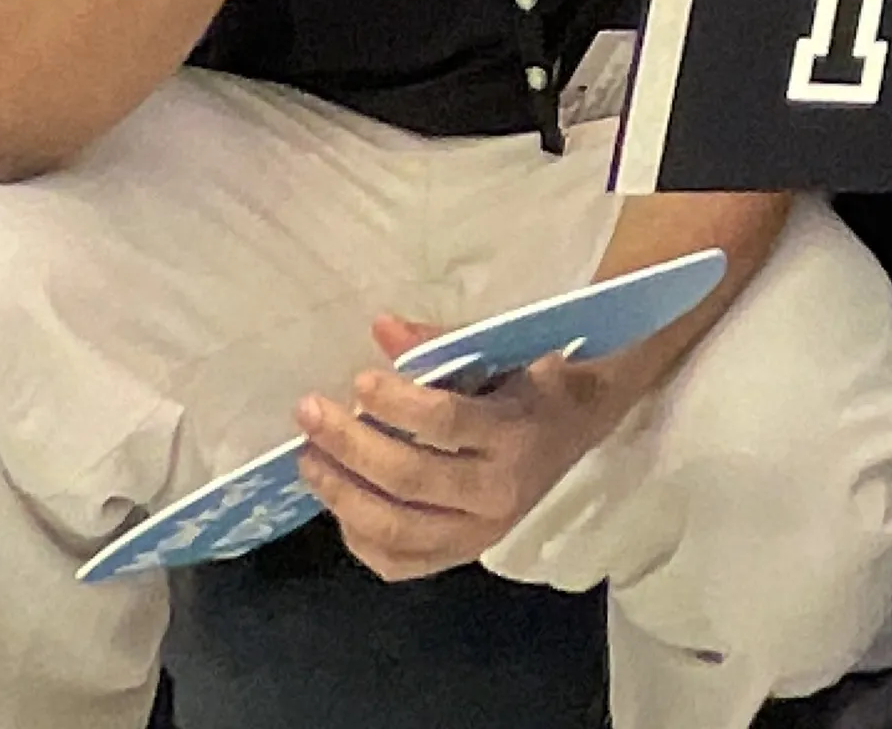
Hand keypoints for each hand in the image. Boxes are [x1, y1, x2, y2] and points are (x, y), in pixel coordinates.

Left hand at [297, 315, 606, 579]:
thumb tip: (380, 327)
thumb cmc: (536, 378)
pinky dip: (360, 537)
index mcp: (515, 433)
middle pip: (410, 477)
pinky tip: (338, 503)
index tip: (357, 381)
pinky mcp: (463, 554)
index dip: (397, 403)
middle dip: (351, 446)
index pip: (446, 422)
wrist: (582, 425)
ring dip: (342, 494)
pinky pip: (400, 563)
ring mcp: (480, 533)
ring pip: (397, 528)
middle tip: (310, 414)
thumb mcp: (502, 349)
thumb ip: (441, 341)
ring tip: (309, 460)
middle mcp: (498, 492)